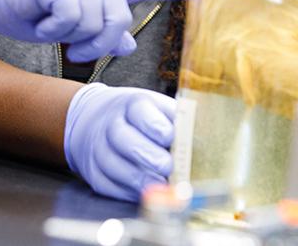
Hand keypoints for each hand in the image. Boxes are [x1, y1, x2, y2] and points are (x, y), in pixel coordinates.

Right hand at [0, 0, 195, 61]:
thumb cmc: (21, 7)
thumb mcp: (64, 26)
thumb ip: (97, 30)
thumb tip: (130, 43)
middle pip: (118, 19)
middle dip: (97, 44)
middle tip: (73, 52)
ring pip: (94, 22)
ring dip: (70, 38)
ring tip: (48, 27)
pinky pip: (71, 18)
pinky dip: (53, 29)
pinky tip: (38, 16)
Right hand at [64, 83, 174, 201]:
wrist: (101, 121)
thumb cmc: (141, 119)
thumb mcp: (160, 109)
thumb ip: (178, 122)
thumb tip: (202, 143)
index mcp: (132, 104)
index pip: (140, 111)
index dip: (156, 126)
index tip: (171, 138)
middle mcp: (112, 125)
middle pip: (123, 139)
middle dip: (149, 156)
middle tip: (168, 167)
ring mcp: (99, 149)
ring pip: (113, 165)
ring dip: (140, 179)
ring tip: (161, 185)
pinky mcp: (94, 173)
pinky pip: (108, 186)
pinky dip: (128, 192)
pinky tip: (146, 193)